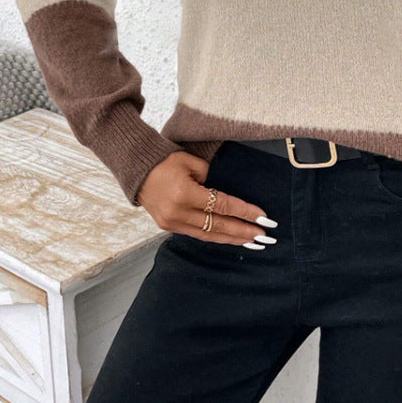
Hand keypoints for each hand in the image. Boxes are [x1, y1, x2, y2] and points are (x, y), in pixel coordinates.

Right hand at [135, 150, 277, 246]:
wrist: (138, 170)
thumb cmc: (166, 161)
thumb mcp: (191, 162)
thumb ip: (210, 177)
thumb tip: (225, 195)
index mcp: (185, 193)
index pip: (222, 205)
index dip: (244, 212)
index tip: (263, 217)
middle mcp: (178, 212)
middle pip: (218, 225)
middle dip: (243, 231)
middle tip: (263, 235)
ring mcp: (172, 223)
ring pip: (208, 235)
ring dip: (231, 239)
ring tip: (252, 241)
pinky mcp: (168, 227)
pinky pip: (197, 235)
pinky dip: (216, 237)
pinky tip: (230, 238)